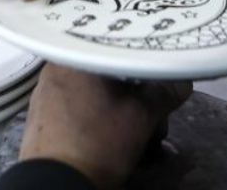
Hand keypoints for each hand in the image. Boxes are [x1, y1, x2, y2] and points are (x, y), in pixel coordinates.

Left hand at [20, 64, 190, 189]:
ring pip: (98, 95)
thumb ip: (164, 93)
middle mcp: (56, 68)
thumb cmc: (98, 142)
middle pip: (111, 76)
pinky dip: (103, 121)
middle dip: (140, 101)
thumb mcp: (141, 117)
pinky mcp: (44, 117)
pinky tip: (119, 142)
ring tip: (144, 142)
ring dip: (125, 114)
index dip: (147, 69)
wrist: (55, 185)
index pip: (120, 50)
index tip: (162, 85)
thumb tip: (183, 81)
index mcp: (75, 56)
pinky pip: (82, 109)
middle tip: (157, 124)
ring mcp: (47, 93)